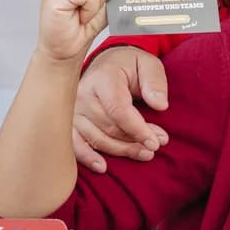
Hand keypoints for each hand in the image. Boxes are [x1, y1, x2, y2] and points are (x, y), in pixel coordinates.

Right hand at [72, 45, 171, 172]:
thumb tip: (160, 105)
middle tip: (156, 146)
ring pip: (97, 138)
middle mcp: (83, 93)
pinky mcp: (69, 121)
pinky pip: (74, 143)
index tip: (156, 141)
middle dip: (135, 140)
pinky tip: (102, 167)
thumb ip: (155, 83)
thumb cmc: (129, 65)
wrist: (106, 62)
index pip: (119, 109)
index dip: (138, 129)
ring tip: (144, 154)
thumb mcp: (149, 65)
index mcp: (104, 77)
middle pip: (109, 127)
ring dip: (121, 150)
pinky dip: (87, 157)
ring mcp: (73, 109)